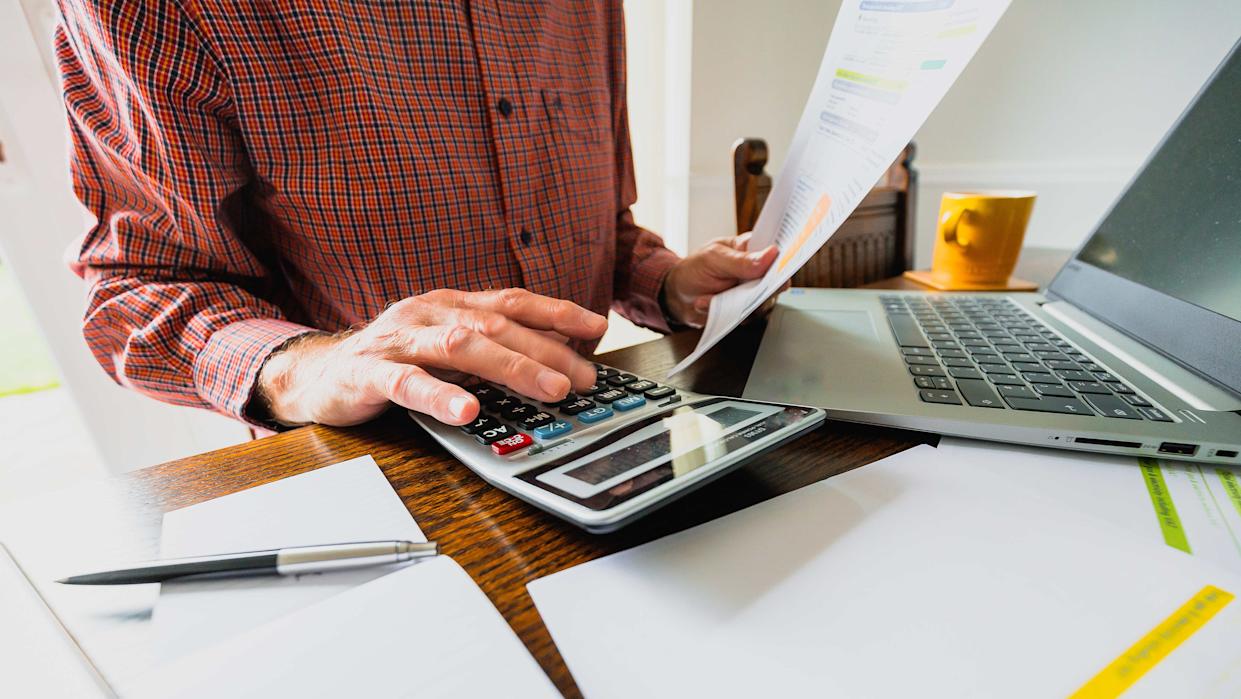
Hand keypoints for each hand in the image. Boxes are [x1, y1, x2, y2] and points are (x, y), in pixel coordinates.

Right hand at [254, 289, 606, 426]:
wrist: (315, 376)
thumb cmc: (389, 361)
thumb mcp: (444, 348)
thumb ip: (488, 349)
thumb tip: (554, 361)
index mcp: (449, 305)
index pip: (512, 302)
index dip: (556, 312)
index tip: (598, 326)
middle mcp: (427, 314)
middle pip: (495, 326)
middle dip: (545, 352)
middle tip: (582, 379)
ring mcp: (398, 340)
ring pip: (460, 347)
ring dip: (510, 368)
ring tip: (547, 390)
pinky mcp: (368, 373)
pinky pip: (407, 382)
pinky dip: (440, 396)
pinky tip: (467, 412)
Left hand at [661, 232, 778, 327]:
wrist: (677, 296)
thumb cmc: (694, 269)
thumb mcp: (712, 259)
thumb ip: (741, 261)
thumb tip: (771, 255)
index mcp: (752, 248)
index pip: (778, 249)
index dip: (787, 256)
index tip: (782, 265)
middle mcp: (757, 271)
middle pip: (778, 280)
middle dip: (762, 288)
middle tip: (742, 290)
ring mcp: (753, 292)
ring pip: (765, 302)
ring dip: (737, 304)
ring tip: (708, 298)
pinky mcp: (746, 310)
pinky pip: (748, 317)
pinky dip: (727, 314)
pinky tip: (705, 304)